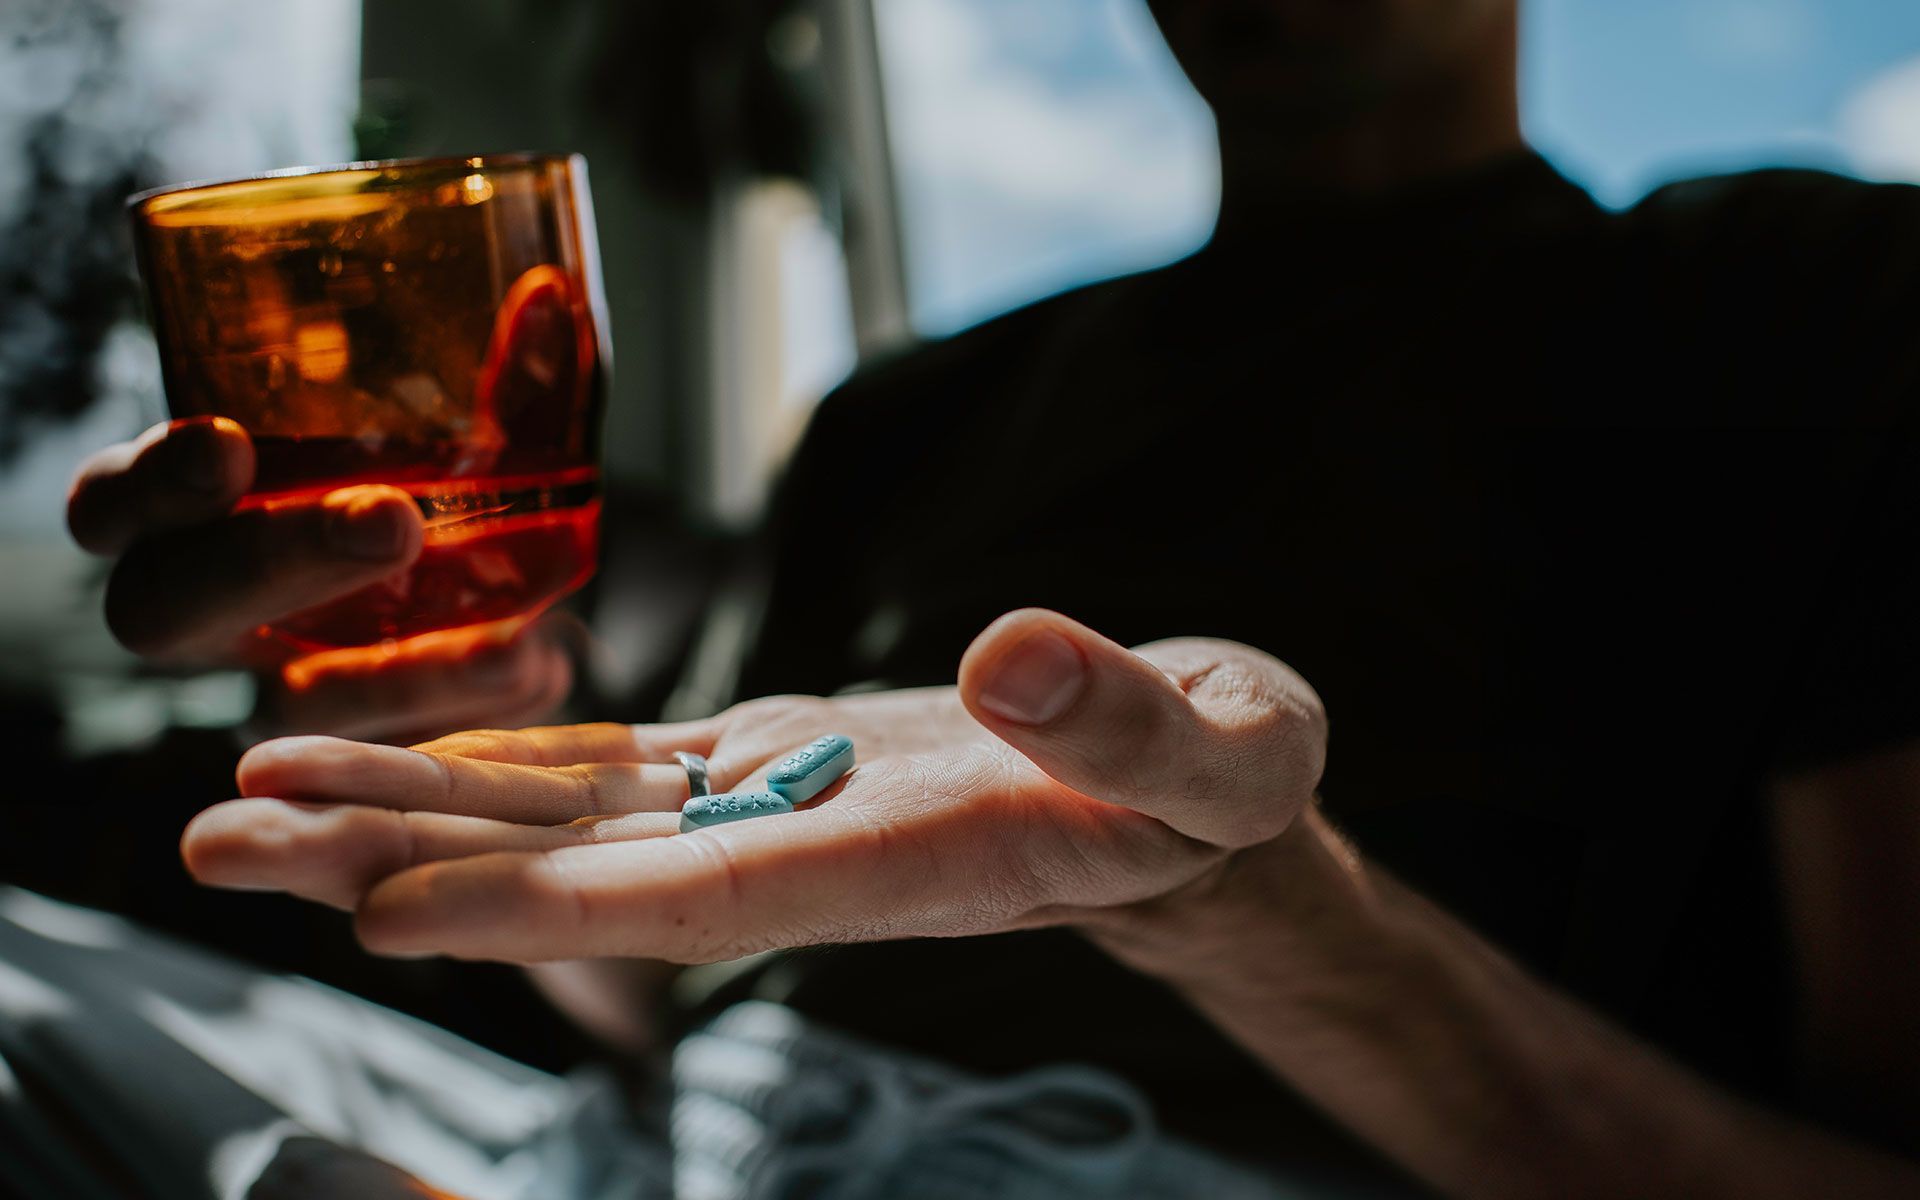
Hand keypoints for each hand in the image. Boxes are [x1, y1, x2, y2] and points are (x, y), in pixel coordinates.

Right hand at [67, 418, 571, 740]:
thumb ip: (500, 380)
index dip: (148, 485)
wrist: (506, 591)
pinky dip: (476, 706)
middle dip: (268, 561)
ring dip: (396, 672)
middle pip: (171, 609)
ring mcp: (275, 684)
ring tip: (512, 638)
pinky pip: (394, 748)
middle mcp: (211, 608)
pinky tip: (545, 665)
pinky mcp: (355, 746)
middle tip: (388, 521)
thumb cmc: (439, 486)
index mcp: (191, 514)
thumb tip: (550, 299)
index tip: (225, 445)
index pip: (114, 506)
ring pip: (287, 704)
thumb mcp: (465, 429)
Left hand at [182, 610, 1326, 962]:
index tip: (386, 918)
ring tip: (262, 787)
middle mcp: (814, 849)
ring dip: (418, 807)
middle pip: (587, 872)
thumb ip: (1137, 722)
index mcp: (912, 859)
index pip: (709, 899)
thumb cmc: (1227, 782)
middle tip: (227, 839)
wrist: (1200, 796)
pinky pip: (623, 767)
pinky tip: (413, 753)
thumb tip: (1020, 657)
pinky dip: (511, 761)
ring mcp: (786, 805)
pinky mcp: (783, 758)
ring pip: (575, 816)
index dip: (548, 912)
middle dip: (407, 863)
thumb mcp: (1231, 746)